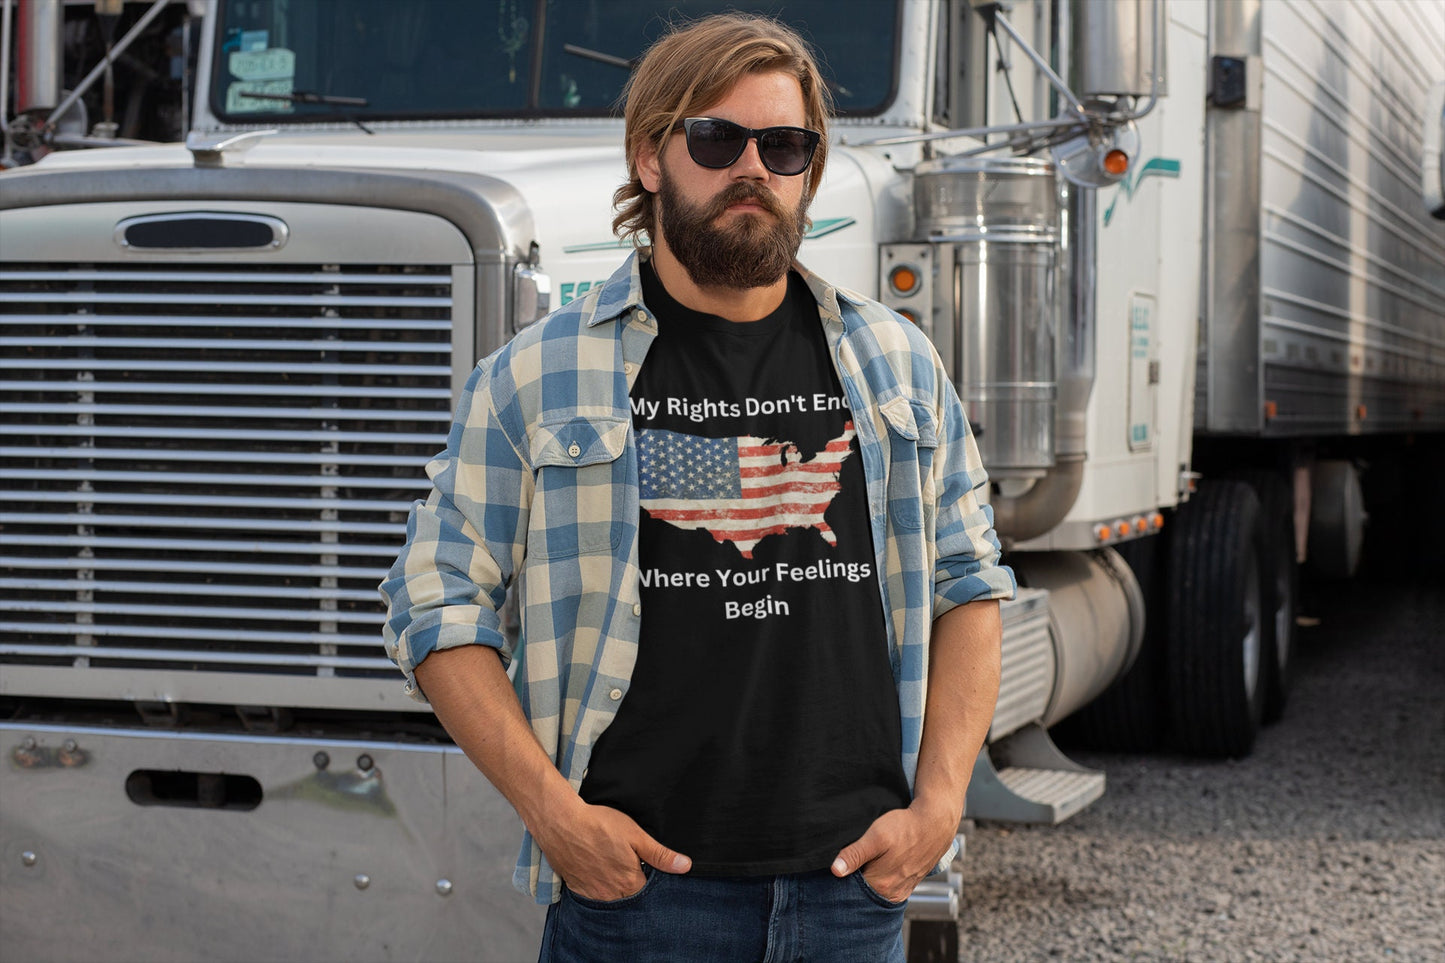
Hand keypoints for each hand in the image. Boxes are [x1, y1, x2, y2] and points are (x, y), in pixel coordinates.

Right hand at [532, 797, 690, 901]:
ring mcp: (592, 894)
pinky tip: (598, 870)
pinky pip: (593, 896)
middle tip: (628, 864)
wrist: (561, 823)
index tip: (647, 867)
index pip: (649, 892)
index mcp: (630, 883)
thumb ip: (660, 854)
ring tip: (613, 866)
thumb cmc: (600, 825)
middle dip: (633, 885)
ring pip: (611, 898)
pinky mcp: (577, 888)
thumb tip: (685, 866)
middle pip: (630, 897)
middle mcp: (611, 895)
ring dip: (616, 888)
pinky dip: (598, 887)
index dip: (650, 879)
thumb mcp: (635, 835)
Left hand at [830, 798, 959, 902]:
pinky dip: (882, 877)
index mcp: (881, 885)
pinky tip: (883, 861)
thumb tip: (836, 870)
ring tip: (873, 857)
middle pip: (863, 891)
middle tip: (860, 856)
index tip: (844, 861)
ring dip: (870, 876)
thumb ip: (855, 854)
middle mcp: (892, 894)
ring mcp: (902, 891)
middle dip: (856, 877)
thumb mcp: (876, 836)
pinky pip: (888, 886)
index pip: (850, 889)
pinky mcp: (909, 885)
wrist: (935, 823)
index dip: (844, 874)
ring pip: (875, 888)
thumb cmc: (906, 827)